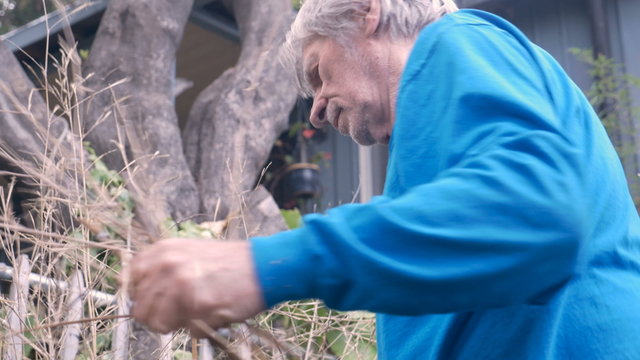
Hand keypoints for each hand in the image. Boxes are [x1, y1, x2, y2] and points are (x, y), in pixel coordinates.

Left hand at [128, 238, 264, 335]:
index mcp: (163, 251)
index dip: (141, 296)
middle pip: (140, 309)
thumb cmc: (228, 263)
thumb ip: (162, 268)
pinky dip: (202, 327)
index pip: (130, 282)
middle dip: (158, 317)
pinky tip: (216, 311)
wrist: (263, 265)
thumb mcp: (188, 252)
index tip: (155, 302)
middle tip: (178, 314)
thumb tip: (140, 296)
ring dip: (177, 324)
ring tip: (197, 312)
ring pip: (159, 323)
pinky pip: (189, 330)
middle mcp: (167, 265)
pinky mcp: (198, 304)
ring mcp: (181, 284)